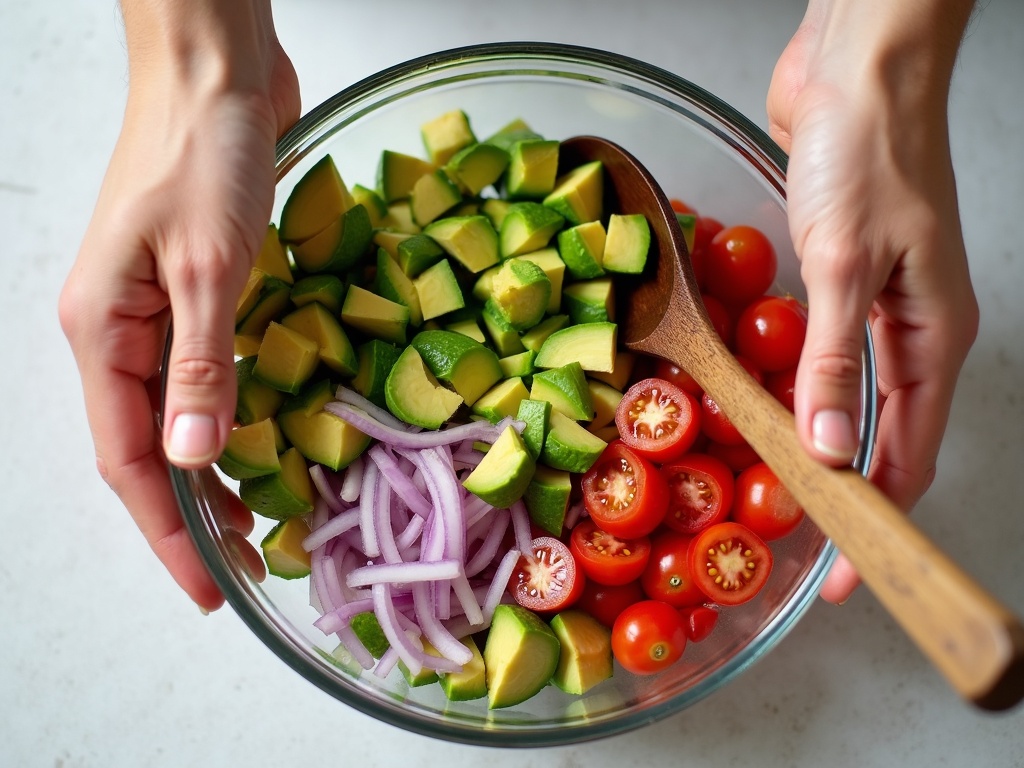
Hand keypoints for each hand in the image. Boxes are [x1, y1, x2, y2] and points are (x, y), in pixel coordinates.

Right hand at [59, 2, 299, 610]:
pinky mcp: (198, 290)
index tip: (210, 588)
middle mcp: (119, 330)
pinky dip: (234, 418)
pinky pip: (208, 375)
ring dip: (214, 473)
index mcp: (100, 330)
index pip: (127, 460)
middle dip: (192, 515)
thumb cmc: (202, 152)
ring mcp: (158, 310)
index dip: (168, 532)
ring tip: (258, 524)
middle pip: (149, 448)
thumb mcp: (209, 267)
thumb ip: (201, 368)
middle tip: (248, 567)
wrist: (218, 71)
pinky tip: (262, 445)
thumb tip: (192, 462)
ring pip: (179, 417)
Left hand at [767, 0, 978, 602]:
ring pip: (844, 395)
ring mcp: (870, 304)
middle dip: (841, 491)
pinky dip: (789, 382)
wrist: (854, 69)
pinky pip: (814, 349)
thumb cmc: (868, 153)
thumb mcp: (845, 264)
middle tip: (795, 540)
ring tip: (770, 484)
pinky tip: (758, 403)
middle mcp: (908, 329)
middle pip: (879, 435)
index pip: (908, 453)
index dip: (875, 519)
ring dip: (810, 439)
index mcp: (933, 336)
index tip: (844, 575)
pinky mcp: (834, 278)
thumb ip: (834, 359)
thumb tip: (829, 447)